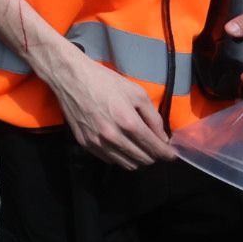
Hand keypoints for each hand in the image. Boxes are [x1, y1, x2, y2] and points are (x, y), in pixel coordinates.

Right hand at [47, 47, 176, 168]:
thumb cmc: (105, 81)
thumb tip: (163, 138)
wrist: (71, 77)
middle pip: (143, 160)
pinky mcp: (85, 143)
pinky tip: (120, 143)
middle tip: (154, 146)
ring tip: (138, 147)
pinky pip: (110, 160)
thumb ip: (153, 117)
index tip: (171, 154)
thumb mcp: (136, 93)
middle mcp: (113, 137)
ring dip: (137, 159)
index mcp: (128, 123)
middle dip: (153, 156)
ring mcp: (97, 143)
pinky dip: (119, 156)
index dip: (167, 154)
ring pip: (127, 164)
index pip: (155, 149)